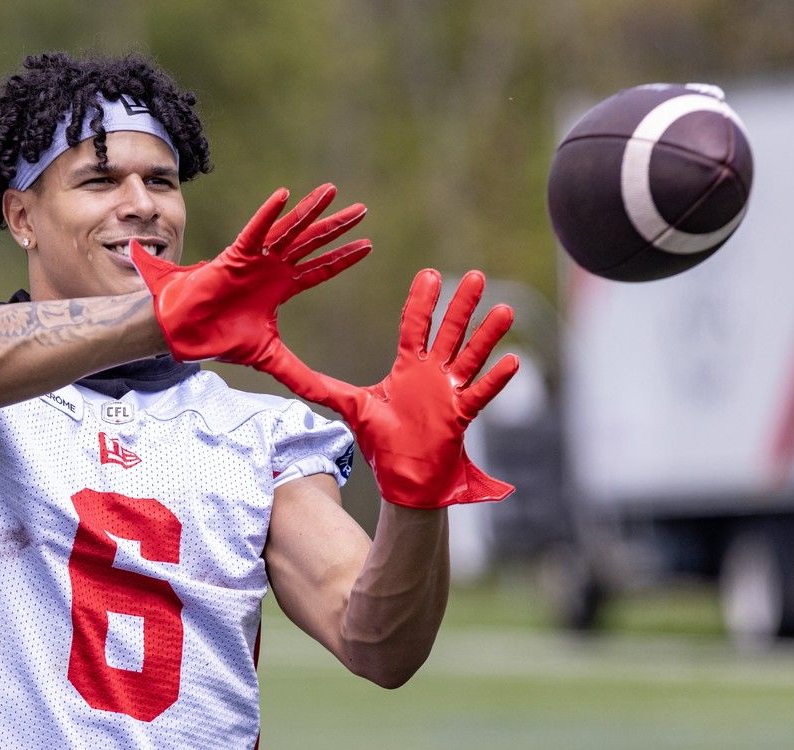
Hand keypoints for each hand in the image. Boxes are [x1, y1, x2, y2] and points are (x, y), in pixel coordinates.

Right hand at [129, 184, 370, 363]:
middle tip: (362, 210)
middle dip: (337, 227)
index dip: (343, 258)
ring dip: (310, 211)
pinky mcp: (235, 256)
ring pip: (289, 230)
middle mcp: (272, 269)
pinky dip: (268, 214)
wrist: (188, 335)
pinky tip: (284, 195)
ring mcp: (255, 260)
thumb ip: (300, 375)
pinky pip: (255, 231)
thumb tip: (327, 398)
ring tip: (332, 191)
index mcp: (281, 288)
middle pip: (312, 243)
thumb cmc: (223, 340)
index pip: (320, 269)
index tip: (367, 245)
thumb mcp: (272, 359)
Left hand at [260, 269, 518, 508]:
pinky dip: (496, 380)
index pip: (416, 326)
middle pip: (450, 332)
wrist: (403, 479)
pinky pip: (481, 394)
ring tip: (504, 310)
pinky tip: (512, 361)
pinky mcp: (461, 416)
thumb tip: (281, 370)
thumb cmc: (381, 441)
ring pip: (472, 357)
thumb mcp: (348, 406)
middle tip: (474, 275)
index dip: (422, 301)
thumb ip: (317, 385)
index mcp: (408, 367)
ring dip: (488, 335)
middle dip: (461, 305)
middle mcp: (433, 374)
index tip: (430, 274)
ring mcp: (451, 393)